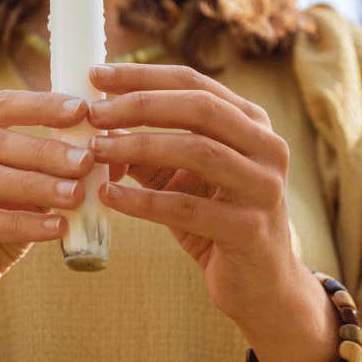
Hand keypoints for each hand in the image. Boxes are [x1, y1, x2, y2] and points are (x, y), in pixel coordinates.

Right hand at [0, 90, 95, 340]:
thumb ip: (50, 163)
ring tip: (77, 193)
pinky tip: (57, 228)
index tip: (82, 111)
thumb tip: (105, 146)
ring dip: (37, 185)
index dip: (40, 107)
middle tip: (86, 160)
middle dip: (44, 151)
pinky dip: (23, 224)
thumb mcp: (21, 187)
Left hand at [84, 63, 306, 326]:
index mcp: (253, 123)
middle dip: (140, 105)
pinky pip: (187, 208)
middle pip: (200, 108)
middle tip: (93, 112)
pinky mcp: (250, 229)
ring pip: (198, 151)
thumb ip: (150, 149)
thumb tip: (97, 122)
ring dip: (139, 146)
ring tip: (96, 150)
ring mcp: (264, 187)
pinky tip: (109, 196)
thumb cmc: (216, 221)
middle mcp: (267, 147)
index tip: (96, 75)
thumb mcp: (182, 178)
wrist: (260, 285)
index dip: (143, 76)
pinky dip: (143, 201)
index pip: (194, 83)